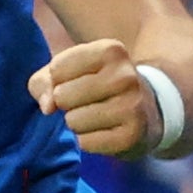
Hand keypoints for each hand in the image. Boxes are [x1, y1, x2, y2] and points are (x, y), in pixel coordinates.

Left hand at [30, 36, 165, 157]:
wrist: (148, 111)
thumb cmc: (99, 85)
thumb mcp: (72, 71)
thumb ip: (44, 81)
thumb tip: (47, 107)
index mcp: (111, 51)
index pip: (57, 68)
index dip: (57, 80)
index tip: (77, 80)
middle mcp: (125, 76)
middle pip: (63, 95)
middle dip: (66, 103)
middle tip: (87, 102)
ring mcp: (131, 106)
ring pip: (73, 121)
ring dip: (76, 123)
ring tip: (96, 117)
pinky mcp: (131, 136)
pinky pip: (85, 142)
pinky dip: (87, 140)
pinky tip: (104, 132)